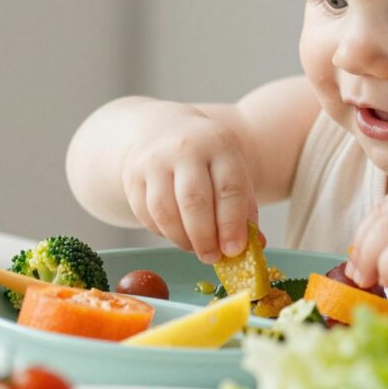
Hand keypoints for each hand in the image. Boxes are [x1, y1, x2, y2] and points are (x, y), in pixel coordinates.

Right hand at [120, 112, 256, 263]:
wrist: (165, 130)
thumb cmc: (208, 159)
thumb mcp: (233, 170)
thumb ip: (244, 208)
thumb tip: (255, 247)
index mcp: (219, 143)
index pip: (228, 188)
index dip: (232, 225)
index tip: (234, 251)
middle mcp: (184, 148)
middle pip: (194, 201)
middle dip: (205, 237)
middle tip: (212, 258)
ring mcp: (154, 161)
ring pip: (165, 211)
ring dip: (182, 239)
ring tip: (195, 249)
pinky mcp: (132, 177)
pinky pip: (146, 215)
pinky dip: (163, 232)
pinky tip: (177, 234)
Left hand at [347, 179, 387, 313]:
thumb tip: (377, 249)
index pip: (387, 206)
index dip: (366, 232)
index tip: (362, 258)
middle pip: (381, 217)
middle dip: (362, 247)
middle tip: (360, 275)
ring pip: (384, 231)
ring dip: (369, 258)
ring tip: (372, 280)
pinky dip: (387, 266)